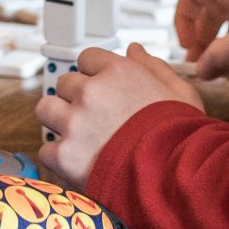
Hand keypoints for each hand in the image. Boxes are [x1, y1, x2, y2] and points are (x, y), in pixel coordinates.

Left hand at [34, 45, 204, 189]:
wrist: (175, 179)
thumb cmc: (183, 137)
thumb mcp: (179, 93)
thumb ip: (154, 67)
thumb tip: (134, 49)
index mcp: (118, 72)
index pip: (87, 58)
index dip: (94, 75)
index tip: (101, 90)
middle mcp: (91, 92)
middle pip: (65, 83)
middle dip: (76, 98)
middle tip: (93, 118)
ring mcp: (75, 123)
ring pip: (46, 109)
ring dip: (58, 120)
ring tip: (77, 137)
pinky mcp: (65, 155)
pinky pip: (46, 149)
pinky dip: (58, 157)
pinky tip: (77, 163)